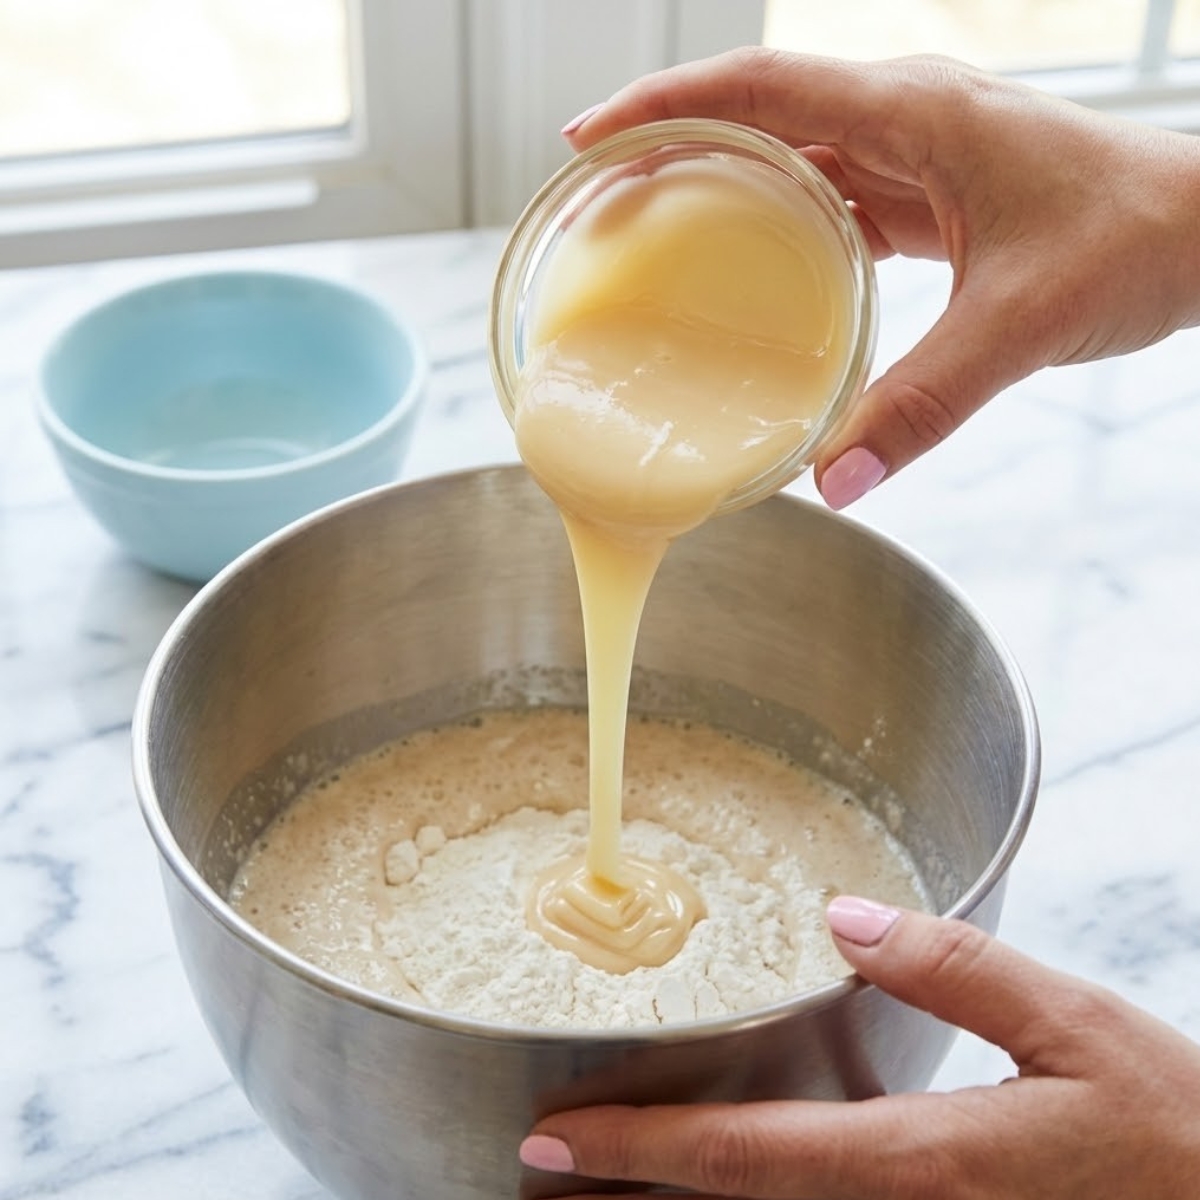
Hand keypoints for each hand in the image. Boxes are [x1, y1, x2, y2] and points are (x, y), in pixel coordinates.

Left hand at [519, 897, 1199, 1196]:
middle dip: (631, 1190)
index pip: (742, 1158)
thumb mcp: (1080, 1028)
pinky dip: (750, 1194)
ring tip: (604, 1166)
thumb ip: (960, 968)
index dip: (635, 1150)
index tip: (551, 1137)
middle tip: (547, 1157)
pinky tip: (725, 1167)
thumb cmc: (1173, 1140)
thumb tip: (846, 919)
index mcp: (921, 1162)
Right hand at [562, 50, 1199, 507]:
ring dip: (716, 182)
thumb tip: (832, 481)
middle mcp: (905, 117)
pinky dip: (774, 222)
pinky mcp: (929, 195)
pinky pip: (829, 194)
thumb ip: (923, 406)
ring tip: (647, 230)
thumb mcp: (1019, 323)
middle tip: (597, 202)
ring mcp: (917, 153)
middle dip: (668, 147)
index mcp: (914, 114)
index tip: (590, 139)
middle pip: (756, 114)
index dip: (665, 107)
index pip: (759, 88)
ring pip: (789, 152)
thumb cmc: (1138, 241)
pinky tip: (743, 267)